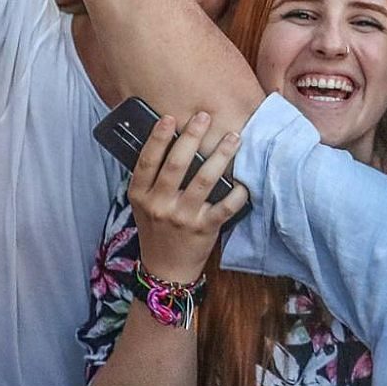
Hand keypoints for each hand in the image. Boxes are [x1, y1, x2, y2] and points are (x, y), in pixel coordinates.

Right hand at [129, 110, 248, 283]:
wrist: (165, 269)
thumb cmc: (157, 229)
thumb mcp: (143, 205)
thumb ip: (152, 179)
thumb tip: (169, 141)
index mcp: (140, 196)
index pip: (146, 162)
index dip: (157, 139)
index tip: (169, 118)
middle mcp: (159, 205)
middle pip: (176, 165)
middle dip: (191, 137)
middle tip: (204, 116)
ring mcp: (182, 217)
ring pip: (204, 180)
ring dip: (221, 156)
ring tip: (232, 137)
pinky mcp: (204, 229)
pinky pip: (225, 207)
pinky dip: (238, 193)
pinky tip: (246, 180)